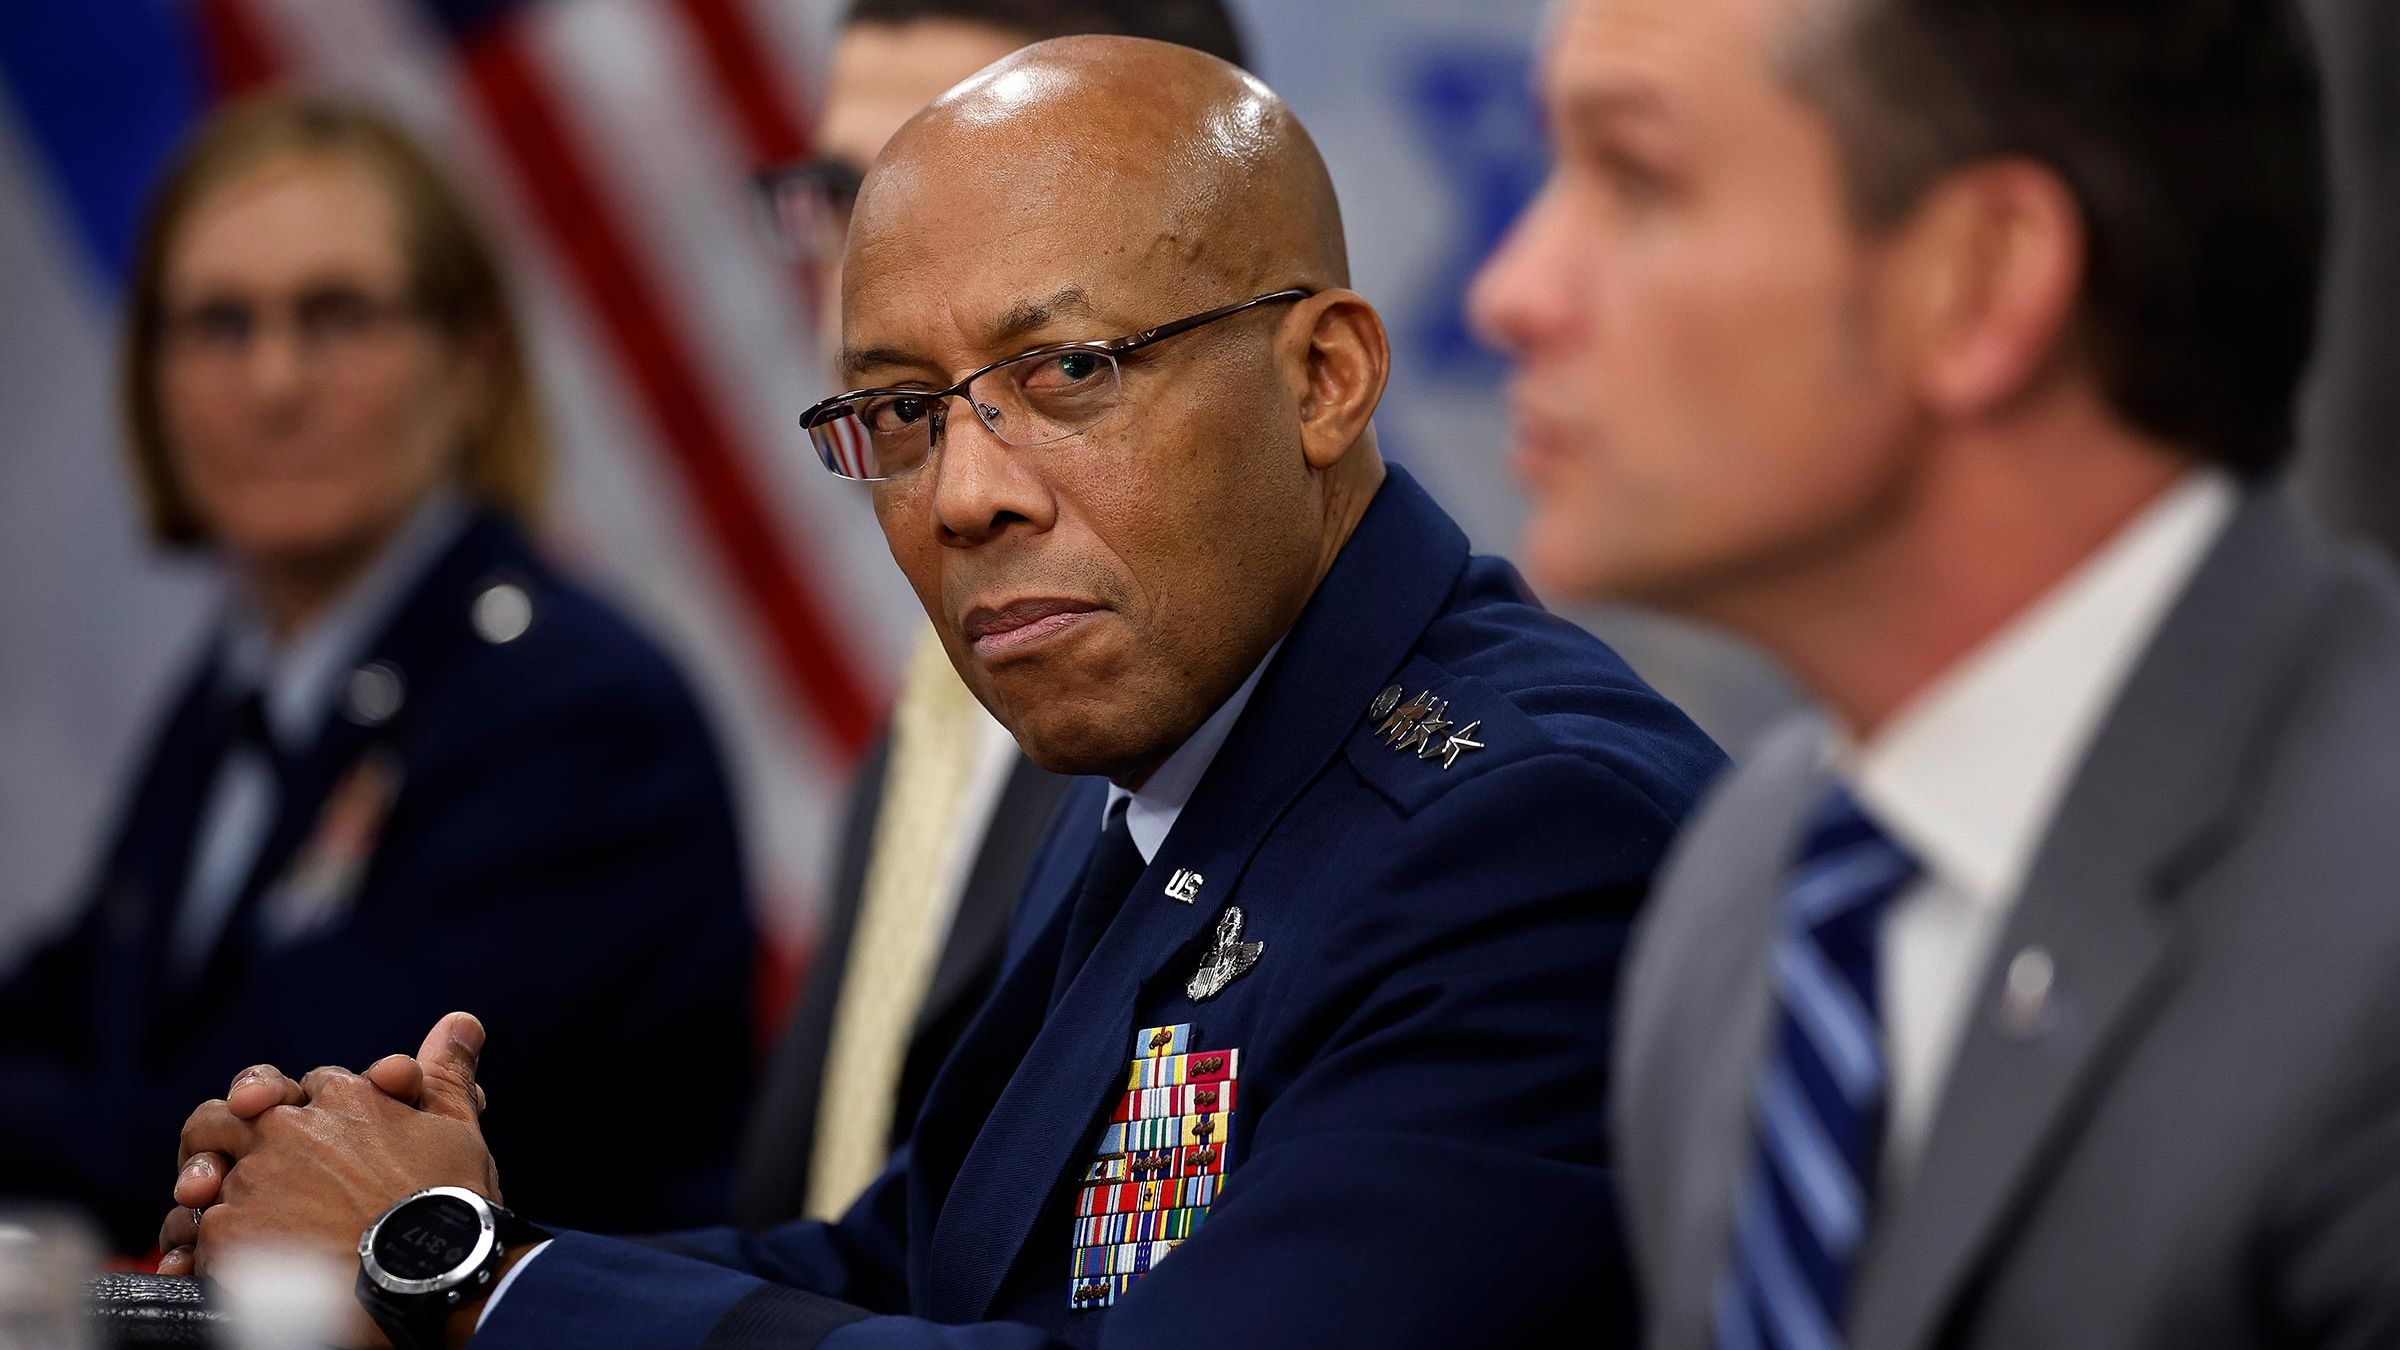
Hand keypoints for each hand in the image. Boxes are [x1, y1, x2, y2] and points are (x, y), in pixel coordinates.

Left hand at [158, 1013, 500, 1281]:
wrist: (429, 1273)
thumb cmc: (448, 1203)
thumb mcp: (456, 1129)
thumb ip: (447, 1072)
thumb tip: (461, 1020)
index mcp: (345, 1099)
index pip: (309, 1087)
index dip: (310, 1110)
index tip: (321, 1141)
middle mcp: (290, 1130)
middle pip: (227, 1114)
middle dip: (223, 1132)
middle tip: (226, 1166)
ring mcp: (255, 1179)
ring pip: (203, 1175)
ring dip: (206, 1194)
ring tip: (219, 1224)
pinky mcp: (229, 1230)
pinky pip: (193, 1233)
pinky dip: (197, 1250)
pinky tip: (208, 1266)